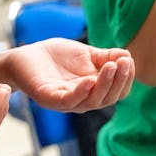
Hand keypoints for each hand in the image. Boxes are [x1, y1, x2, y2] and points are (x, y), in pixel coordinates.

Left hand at [7, 38, 134, 112]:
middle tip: (123, 63)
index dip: (125, 78)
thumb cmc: (56, 57)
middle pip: (107, 99)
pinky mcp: (49, 98)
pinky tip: (89, 80)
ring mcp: (66, 102)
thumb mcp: (87, 54)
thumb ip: (106, 57)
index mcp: (94, 90)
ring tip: (111, 67)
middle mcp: (82, 100)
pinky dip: (81, 92)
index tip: (128, 60)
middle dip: (118, 81)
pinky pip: (68, 101)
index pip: (117, 92)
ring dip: (104, 85)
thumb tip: (128, 57)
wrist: (26, 55)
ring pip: (91, 101)